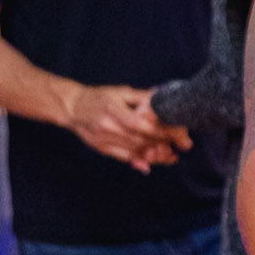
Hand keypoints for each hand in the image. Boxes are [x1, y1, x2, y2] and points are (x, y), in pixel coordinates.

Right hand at [66, 84, 187, 170]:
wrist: (71, 107)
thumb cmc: (98, 97)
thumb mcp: (120, 92)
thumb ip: (142, 97)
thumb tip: (163, 96)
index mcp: (114, 110)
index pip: (144, 124)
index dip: (164, 131)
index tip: (181, 133)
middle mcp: (109, 126)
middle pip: (142, 140)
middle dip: (165, 144)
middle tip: (183, 145)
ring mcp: (104, 139)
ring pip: (135, 151)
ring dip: (156, 155)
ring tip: (171, 156)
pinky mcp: (101, 148)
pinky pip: (123, 158)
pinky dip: (139, 161)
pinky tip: (152, 162)